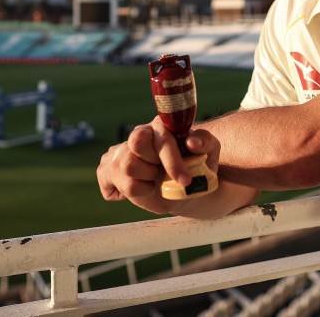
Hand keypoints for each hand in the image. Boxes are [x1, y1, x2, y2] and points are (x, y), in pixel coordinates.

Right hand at [97, 117, 220, 213]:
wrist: (187, 186)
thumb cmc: (197, 165)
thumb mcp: (210, 152)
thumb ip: (206, 142)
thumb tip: (192, 142)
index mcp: (160, 126)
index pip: (158, 139)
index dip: (171, 161)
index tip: (184, 180)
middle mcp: (138, 134)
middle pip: (133, 152)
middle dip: (152, 170)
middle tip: (166, 174)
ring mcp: (119, 152)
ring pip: (124, 168)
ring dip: (144, 182)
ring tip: (154, 179)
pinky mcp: (108, 172)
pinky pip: (109, 187)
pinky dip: (125, 193)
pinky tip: (140, 186)